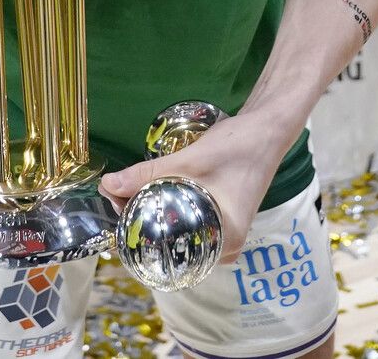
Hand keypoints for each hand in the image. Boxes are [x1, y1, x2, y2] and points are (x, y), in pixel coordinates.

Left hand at [100, 113, 279, 264]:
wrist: (268, 128)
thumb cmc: (237, 147)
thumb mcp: (189, 160)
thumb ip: (148, 174)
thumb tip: (109, 184)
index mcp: (224, 242)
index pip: (169, 248)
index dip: (137, 229)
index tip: (115, 205)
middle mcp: (226, 246)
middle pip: (172, 240)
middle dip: (142, 219)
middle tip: (118, 193)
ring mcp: (225, 232)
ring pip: (179, 228)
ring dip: (155, 210)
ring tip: (130, 191)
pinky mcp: (222, 217)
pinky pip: (188, 219)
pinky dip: (170, 205)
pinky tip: (153, 190)